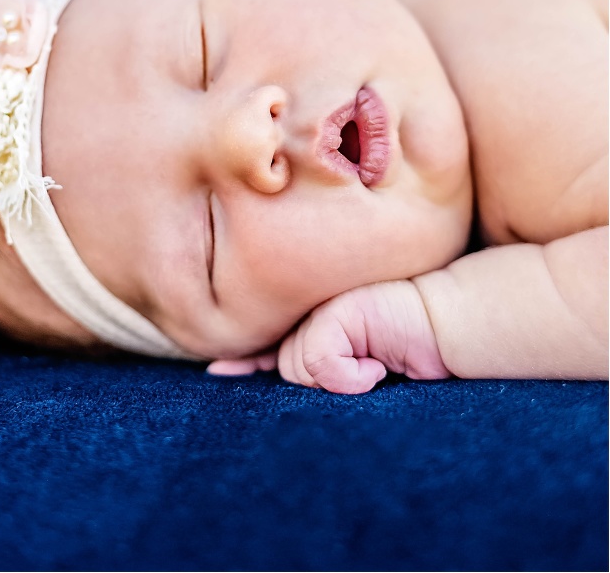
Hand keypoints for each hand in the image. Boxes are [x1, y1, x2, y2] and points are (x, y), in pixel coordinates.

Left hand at [277, 280, 450, 393]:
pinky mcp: (338, 311)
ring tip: (376, 366)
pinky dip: (350, 377)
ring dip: (339, 381)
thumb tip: (270, 380)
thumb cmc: (408, 351)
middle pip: (287, 366)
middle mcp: (312, 311)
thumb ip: (320, 368)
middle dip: (322, 384)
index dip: (267, 368)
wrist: (447, 327)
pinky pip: (319, 359)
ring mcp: (323, 307)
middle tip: (365, 374)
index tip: (243, 377)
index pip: (273, 352)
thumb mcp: (358, 370)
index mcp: (313, 321)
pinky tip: (379, 367)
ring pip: (298, 366)